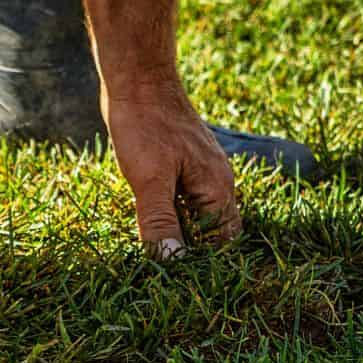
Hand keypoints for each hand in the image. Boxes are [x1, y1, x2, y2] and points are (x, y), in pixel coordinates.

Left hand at [103, 79, 241, 257]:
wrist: (138, 81)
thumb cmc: (146, 127)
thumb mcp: (149, 181)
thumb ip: (160, 222)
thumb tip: (172, 262)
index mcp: (217, 189)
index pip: (224, 241)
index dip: (204, 263)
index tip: (177, 281)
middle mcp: (216, 182)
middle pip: (213, 231)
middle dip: (192, 252)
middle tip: (161, 273)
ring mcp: (199, 173)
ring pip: (196, 215)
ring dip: (178, 234)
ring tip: (152, 254)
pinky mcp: (181, 165)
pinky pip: (182, 200)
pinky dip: (169, 215)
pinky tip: (146, 224)